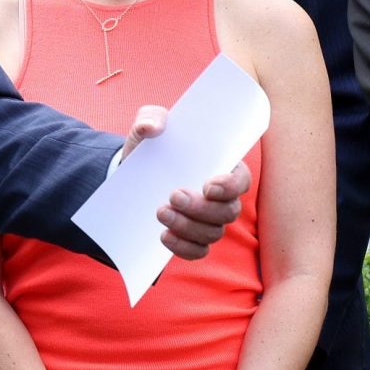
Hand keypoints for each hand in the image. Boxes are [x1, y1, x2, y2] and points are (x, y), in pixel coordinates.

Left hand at [121, 105, 251, 262]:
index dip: (230, 186)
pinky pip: (198, 251)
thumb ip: (149, 118)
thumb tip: (153, 127)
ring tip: (160, 212)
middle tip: (172, 196)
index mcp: (220, 167)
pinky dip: (184, 248)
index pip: (241, 180)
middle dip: (201, 208)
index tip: (208, 186)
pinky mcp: (191, 238)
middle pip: (228, 211)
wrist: (128, 178)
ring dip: (188, 226)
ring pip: (213, 233)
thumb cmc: (148, 149)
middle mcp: (220, 198)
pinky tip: (164, 236)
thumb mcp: (145, 128)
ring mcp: (207, 221)